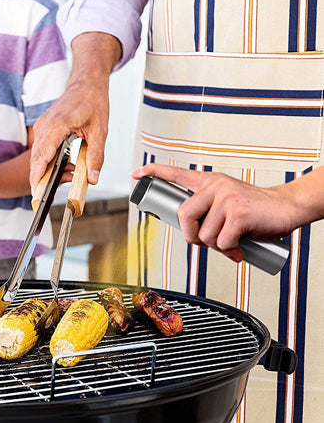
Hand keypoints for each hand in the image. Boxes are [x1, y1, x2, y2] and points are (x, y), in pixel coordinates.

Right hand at [30, 32, 120, 191]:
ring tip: (59, 181)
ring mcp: (43, 126)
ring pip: (38, 155)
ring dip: (45, 170)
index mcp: (57, 125)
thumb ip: (96, 156)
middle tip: (43, 197)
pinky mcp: (45, 127)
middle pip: (36, 159)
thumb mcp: (100, 131)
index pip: (42, 156)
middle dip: (39, 179)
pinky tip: (61, 167)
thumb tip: (93, 177)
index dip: (38, 176)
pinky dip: (47, 161)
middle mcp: (46, 126)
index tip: (37, 191)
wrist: (87, 83)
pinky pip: (42, 148)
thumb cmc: (93, 101)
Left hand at [132, 164, 296, 262]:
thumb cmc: (255, 210)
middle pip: (184, 215)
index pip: (176, 172)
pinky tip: (239, 245)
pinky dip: (229, 250)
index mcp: (209, 182)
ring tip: (231, 242)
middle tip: (206, 242)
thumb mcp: (227, 204)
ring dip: (216, 246)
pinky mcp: (238, 213)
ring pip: (204, 233)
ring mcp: (226, 198)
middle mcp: (215, 186)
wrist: (286, 207)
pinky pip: (221, 241)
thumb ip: (209, 215)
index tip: (137, 174)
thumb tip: (195, 238)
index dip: (155, 172)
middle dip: (192, 235)